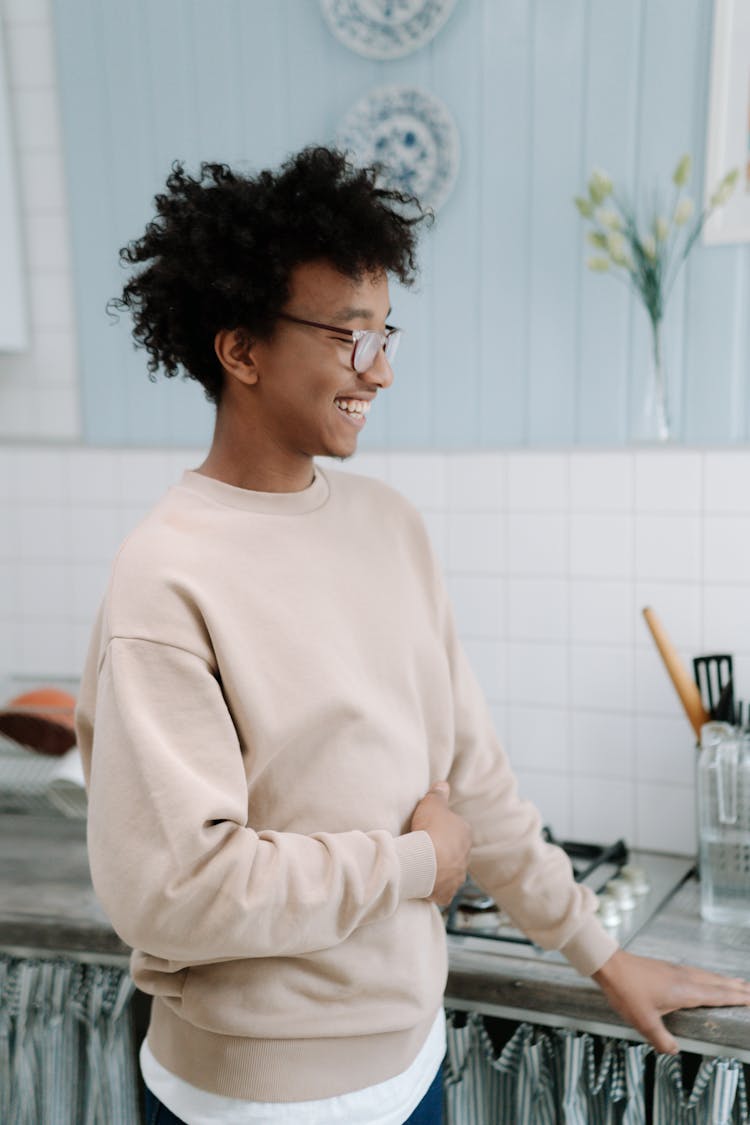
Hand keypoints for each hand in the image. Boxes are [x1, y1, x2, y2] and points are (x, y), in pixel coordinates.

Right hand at [410, 781, 471, 905]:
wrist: (425, 861)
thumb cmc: (430, 830)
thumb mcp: (432, 803)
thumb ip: (438, 794)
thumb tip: (443, 784)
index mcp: (465, 833)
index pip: (456, 829)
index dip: (442, 828)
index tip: (429, 829)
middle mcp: (465, 856)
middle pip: (454, 851)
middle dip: (443, 850)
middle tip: (425, 848)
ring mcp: (457, 876)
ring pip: (450, 872)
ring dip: (440, 870)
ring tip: (422, 866)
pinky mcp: (447, 893)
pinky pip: (442, 890)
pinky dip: (434, 888)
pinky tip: (423, 883)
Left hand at [592, 948, 749, 1053]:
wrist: (610, 965)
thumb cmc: (626, 991)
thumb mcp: (643, 1022)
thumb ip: (661, 1039)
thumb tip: (674, 1051)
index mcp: (684, 991)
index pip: (717, 995)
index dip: (736, 998)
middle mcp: (684, 978)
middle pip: (717, 983)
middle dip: (736, 987)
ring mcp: (676, 970)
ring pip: (707, 975)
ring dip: (724, 980)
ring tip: (737, 983)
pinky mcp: (667, 968)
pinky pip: (696, 972)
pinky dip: (709, 976)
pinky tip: (705, 978)